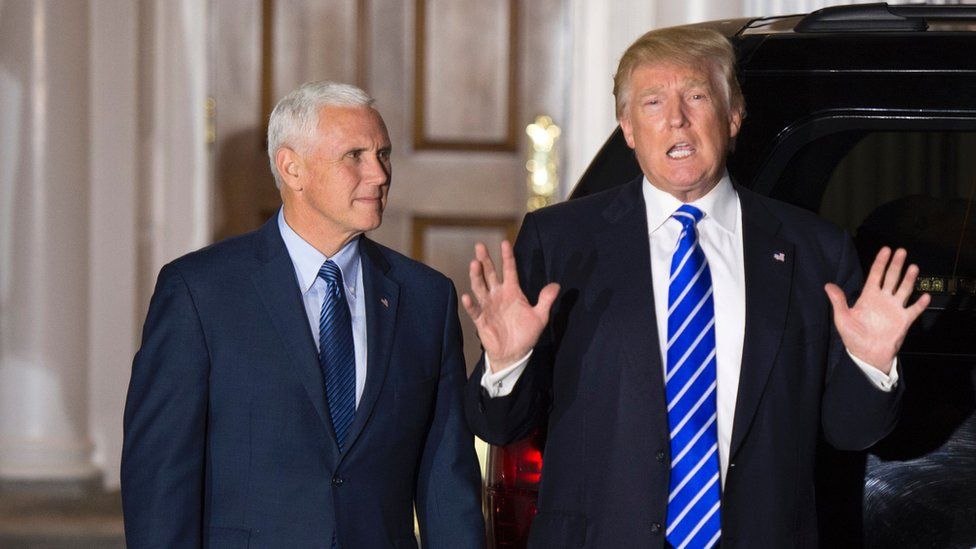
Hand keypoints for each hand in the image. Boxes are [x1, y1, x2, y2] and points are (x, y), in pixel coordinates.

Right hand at [461, 241, 559, 371]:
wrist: (514, 354)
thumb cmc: (526, 334)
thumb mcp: (540, 317)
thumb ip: (546, 300)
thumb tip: (556, 285)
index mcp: (512, 291)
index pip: (509, 270)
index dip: (507, 256)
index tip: (504, 242)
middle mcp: (498, 295)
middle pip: (490, 274)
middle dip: (485, 260)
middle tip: (480, 246)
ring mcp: (488, 306)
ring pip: (480, 287)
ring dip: (477, 276)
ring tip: (474, 264)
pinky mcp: (481, 320)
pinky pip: (475, 310)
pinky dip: (470, 304)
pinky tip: (468, 297)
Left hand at [825, 247, 930, 372]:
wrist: (867, 355)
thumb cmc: (853, 337)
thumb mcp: (842, 318)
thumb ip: (838, 301)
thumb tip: (828, 285)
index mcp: (868, 297)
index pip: (875, 275)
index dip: (880, 262)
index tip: (886, 250)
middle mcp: (883, 299)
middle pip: (891, 278)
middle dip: (896, 264)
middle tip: (901, 251)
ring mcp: (894, 309)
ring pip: (904, 289)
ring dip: (909, 279)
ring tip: (913, 267)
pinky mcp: (904, 320)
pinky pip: (914, 310)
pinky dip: (920, 303)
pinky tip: (925, 296)